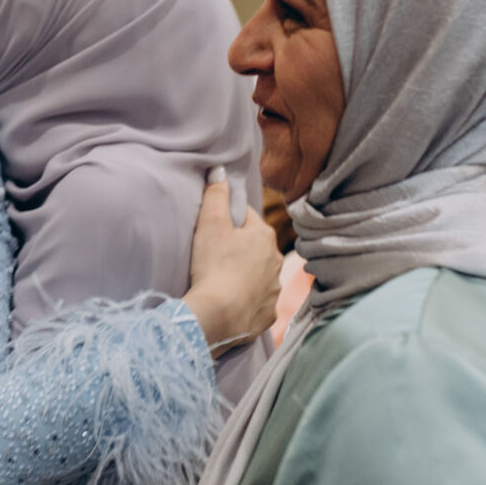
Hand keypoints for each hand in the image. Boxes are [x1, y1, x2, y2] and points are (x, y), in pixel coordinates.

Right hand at [181, 179, 281, 357]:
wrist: (218, 315)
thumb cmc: (213, 265)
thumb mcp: (210, 223)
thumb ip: (216, 194)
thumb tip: (221, 169)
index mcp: (264, 235)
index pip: (246, 218)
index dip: (227, 220)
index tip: (212, 228)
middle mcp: (275, 261)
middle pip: (254, 247)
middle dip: (238, 248)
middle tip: (213, 254)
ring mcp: (274, 290)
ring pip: (258, 275)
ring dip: (244, 275)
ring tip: (221, 280)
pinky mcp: (268, 314)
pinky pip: (257, 302)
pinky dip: (246, 301)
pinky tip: (231, 302)